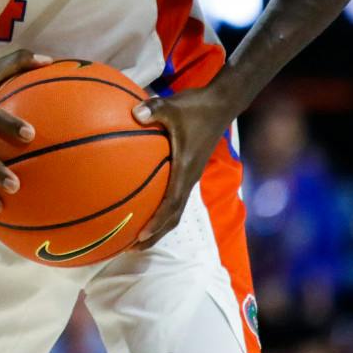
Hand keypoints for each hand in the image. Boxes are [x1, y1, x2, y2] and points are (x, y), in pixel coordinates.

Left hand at [131, 81, 240, 248]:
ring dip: (158, 225)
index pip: (171, 204)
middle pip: (173, 216)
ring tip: (136, 236)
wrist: (220, 104)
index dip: (157, 223)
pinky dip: (160, 207)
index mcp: (185, 169)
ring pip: (175, 209)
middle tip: (132, 247)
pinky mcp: (189, 169)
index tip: (141, 237)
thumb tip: (134, 113)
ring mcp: (190, 175)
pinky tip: (141, 202)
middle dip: (155, 234)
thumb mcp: (172, 105)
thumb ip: (154, 109)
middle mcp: (189, 178)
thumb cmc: (196, 107)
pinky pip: (174, 195)